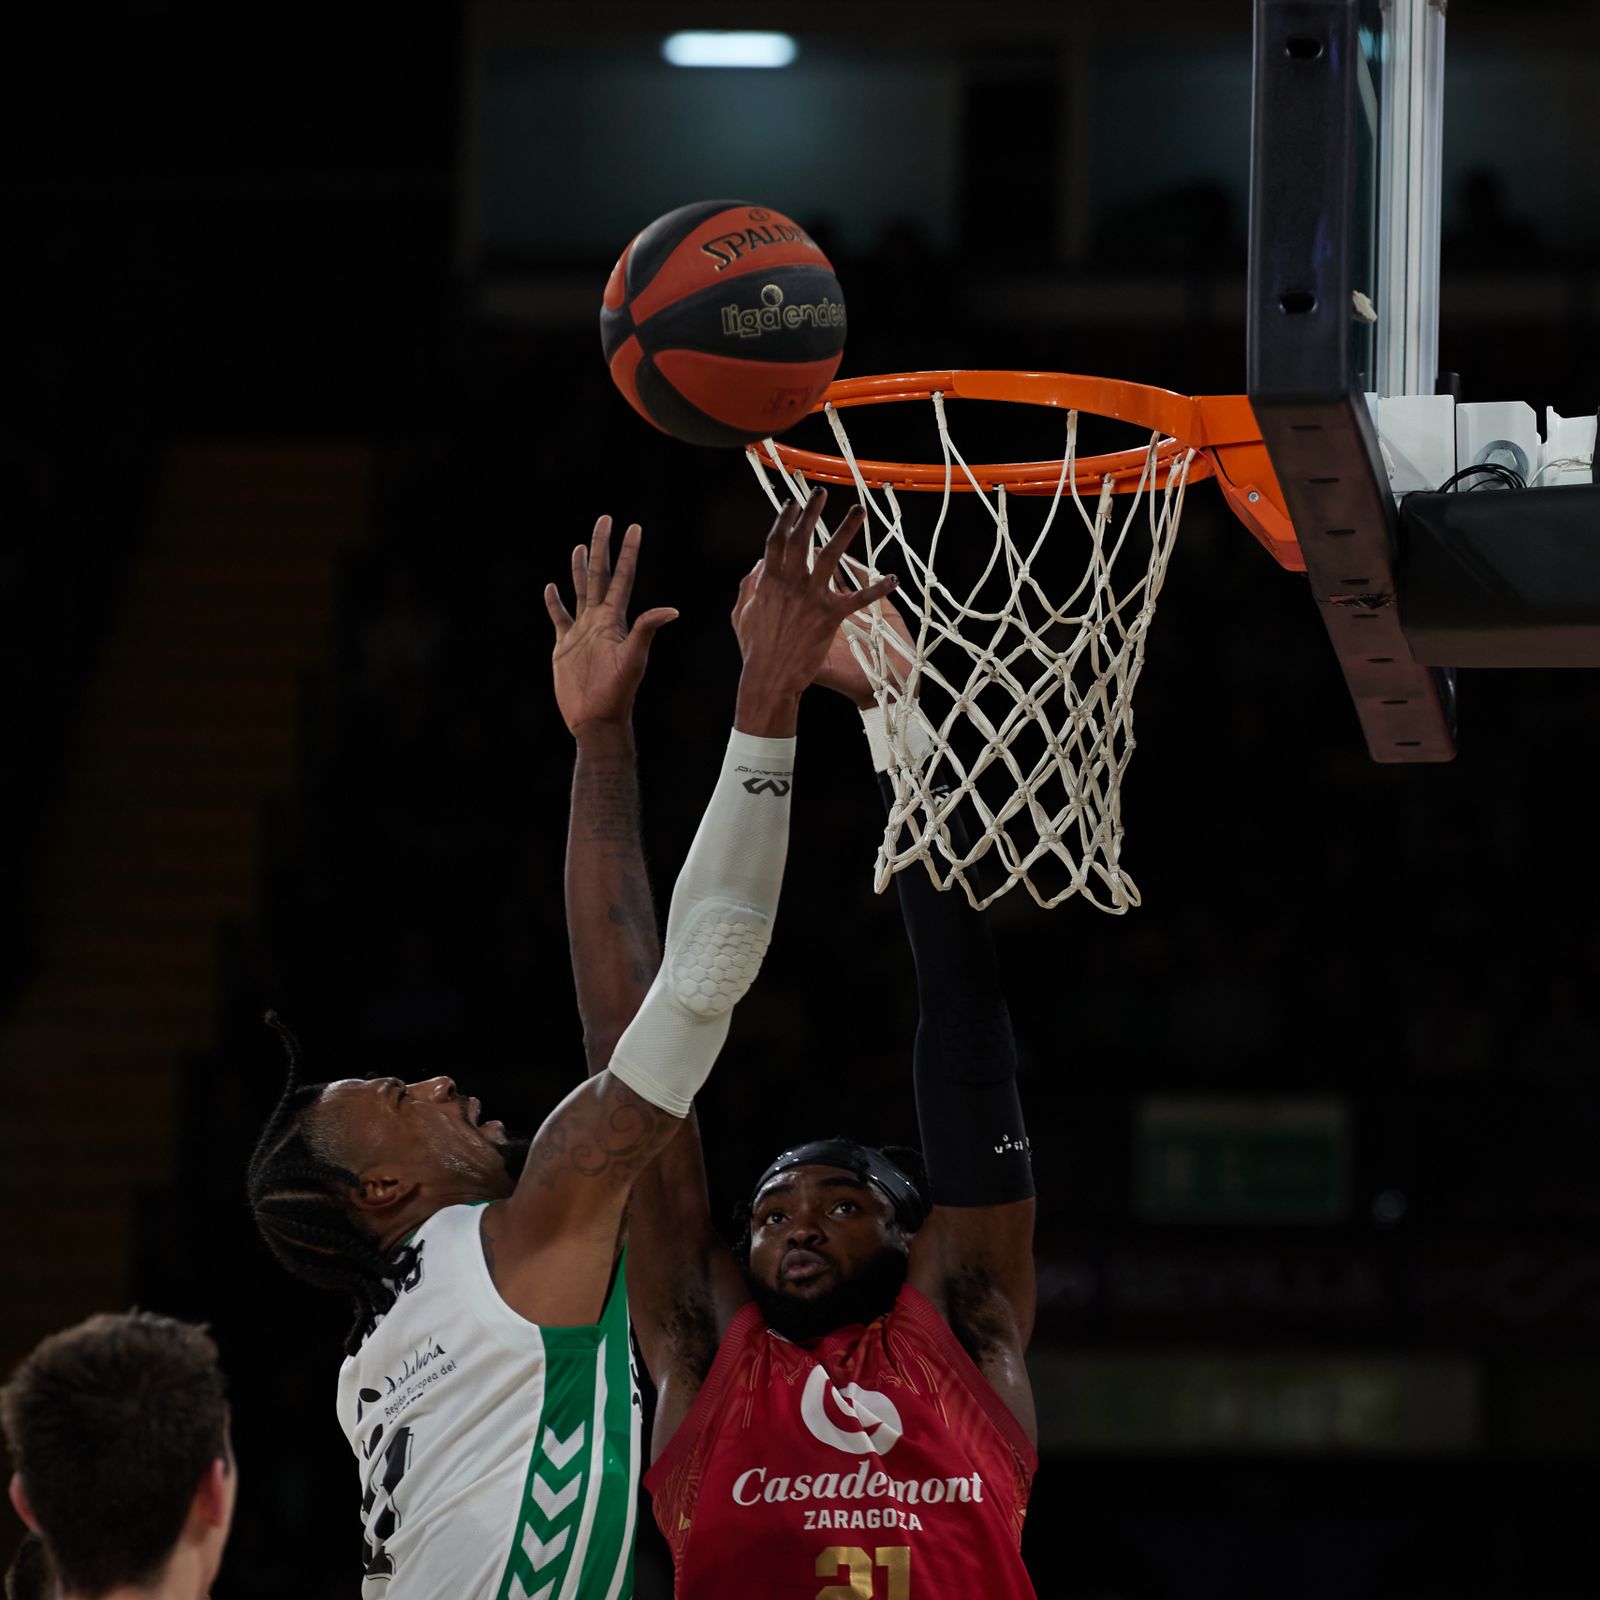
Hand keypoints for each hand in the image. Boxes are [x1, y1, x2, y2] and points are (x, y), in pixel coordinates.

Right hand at [545, 517, 677, 735]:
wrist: (596, 719)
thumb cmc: (618, 693)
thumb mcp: (634, 659)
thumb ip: (646, 631)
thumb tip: (672, 610)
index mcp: (615, 620)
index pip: (623, 578)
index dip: (628, 553)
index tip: (633, 527)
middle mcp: (599, 620)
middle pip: (600, 575)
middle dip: (602, 547)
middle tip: (605, 519)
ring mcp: (582, 632)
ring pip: (580, 591)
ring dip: (580, 569)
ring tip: (581, 547)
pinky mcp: (564, 646)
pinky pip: (559, 618)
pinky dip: (555, 603)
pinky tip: (551, 587)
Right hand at [730, 490, 897, 736]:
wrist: (770, 677)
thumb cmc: (755, 649)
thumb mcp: (742, 614)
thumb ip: (750, 586)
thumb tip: (759, 565)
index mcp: (769, 580)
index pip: (777, 540)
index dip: (785, 518)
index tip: (792, 502)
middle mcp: (791, 582)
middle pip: (803, 538)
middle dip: (812, 512)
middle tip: (822, 493)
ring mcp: (811, 597)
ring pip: (831, 555)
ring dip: (846, 530)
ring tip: (858, 510)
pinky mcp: (830, 615)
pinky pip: (858, 598)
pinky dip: (877, 589)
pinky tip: (893, 578)